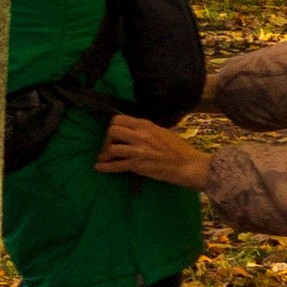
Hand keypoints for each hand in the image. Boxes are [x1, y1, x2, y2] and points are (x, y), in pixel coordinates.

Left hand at [94, 116, 211, 188]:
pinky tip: (98, 167)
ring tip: (106, 158)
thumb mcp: (161, 131)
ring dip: (106, 154)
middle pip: (112, 131)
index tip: (114, 135)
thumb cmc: (178, 148)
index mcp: (145, 125)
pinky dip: (105, 167)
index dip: (113, 127)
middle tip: (110, 147)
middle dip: (107, 140)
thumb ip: (145, 130)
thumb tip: (132, 130)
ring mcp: (138, 150)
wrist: (187, 165)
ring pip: (112, 148)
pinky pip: (116, 165)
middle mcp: (140, 135)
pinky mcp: (137, 165)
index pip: (118, 119)